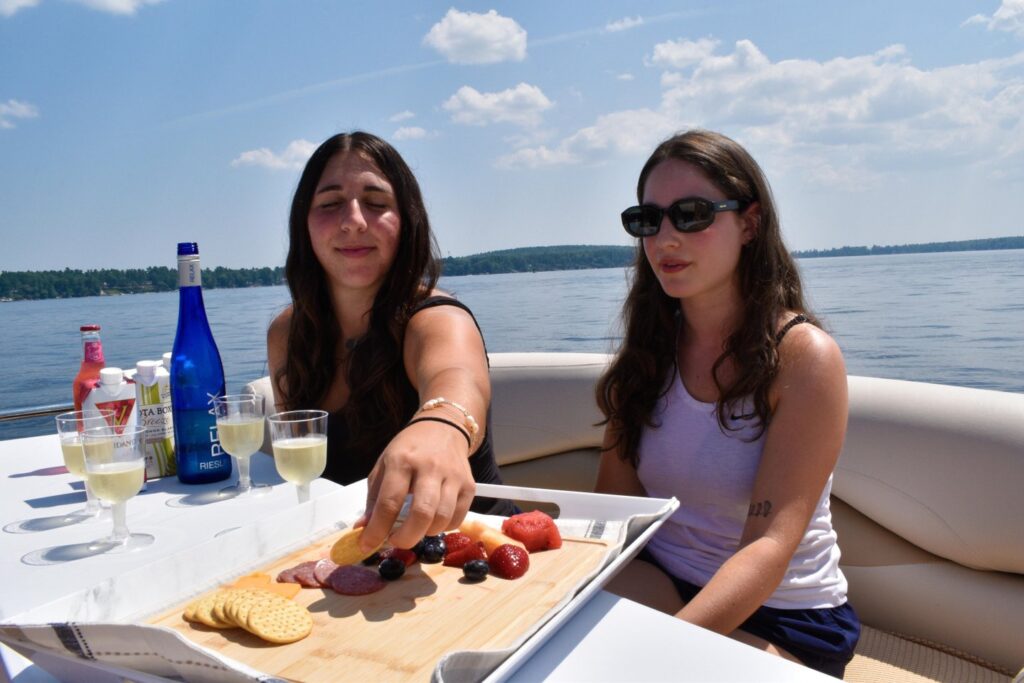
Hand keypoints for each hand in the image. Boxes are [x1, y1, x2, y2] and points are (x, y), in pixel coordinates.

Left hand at [358, 420, 474, 550]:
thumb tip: (365, 529)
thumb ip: (373, 498)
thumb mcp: (383, 466)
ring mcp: (453, 476)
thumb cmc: (409, 449)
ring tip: (414, 528)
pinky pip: (457, 519)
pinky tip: (432, 521)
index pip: (389, 502)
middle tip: (395, 541)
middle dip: (405, 538)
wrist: (443, 428)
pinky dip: (442, 528)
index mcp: (402, 461)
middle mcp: (430, 467)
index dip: (377, 530)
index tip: (367, 544)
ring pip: (442, 519)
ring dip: (424, 533)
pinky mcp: (469, 486)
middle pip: (421, 514)